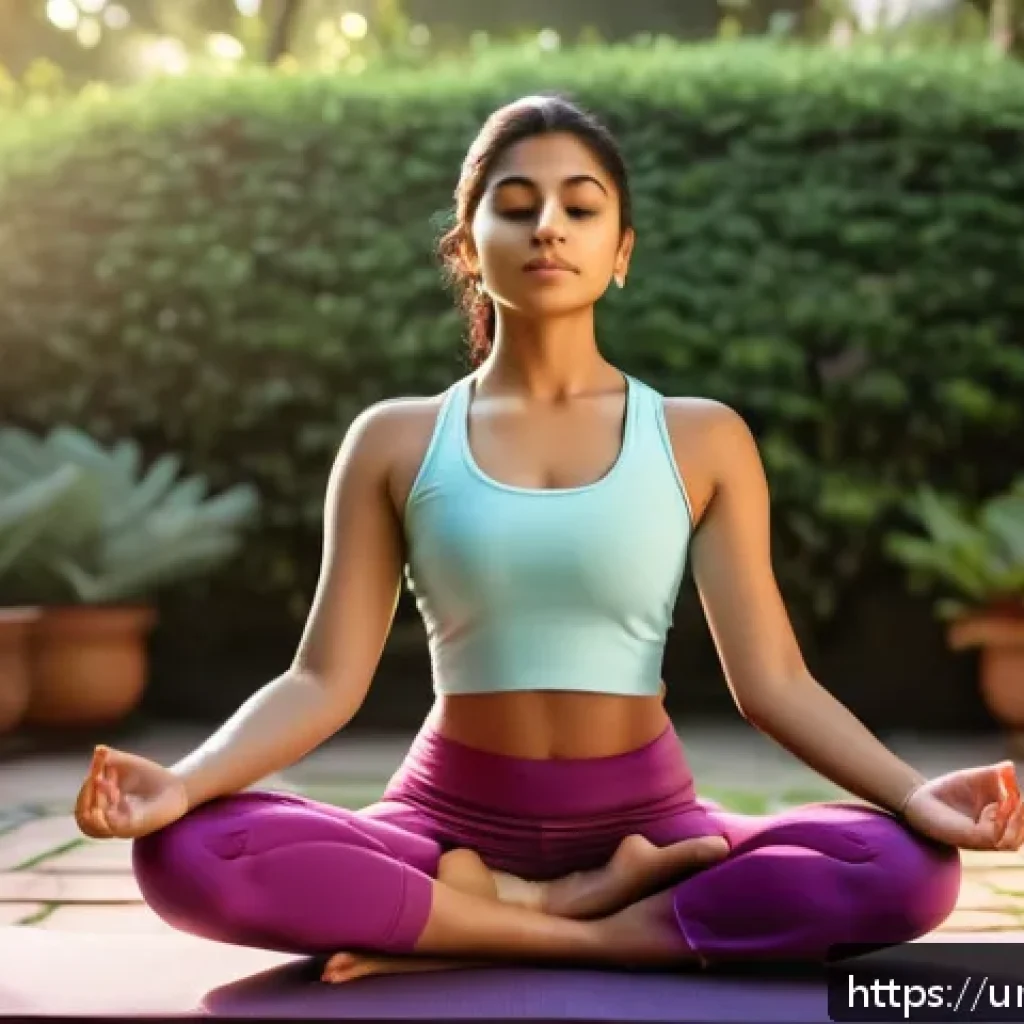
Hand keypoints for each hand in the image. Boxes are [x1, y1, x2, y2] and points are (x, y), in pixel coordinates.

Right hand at [74, 744, 189, 839]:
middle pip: (84, 815)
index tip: (98, 764)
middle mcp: (108, 821)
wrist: (178, 787)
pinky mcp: (136, 828)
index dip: (85, 785)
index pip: (83, 803)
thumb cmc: (150, 777)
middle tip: (97, 775)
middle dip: (88, 793)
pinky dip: (111, 814)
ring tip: (106, 783)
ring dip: (99, 801)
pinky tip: (117, 795)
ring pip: (95, 825)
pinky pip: (116, 829)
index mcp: (102, 808)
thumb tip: (98, 749)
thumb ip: (112, 758)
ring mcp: (121, 827)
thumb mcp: (128, 764)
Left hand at [903, 761, 1022, 850]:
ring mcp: (984, 839)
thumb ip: (993, 774)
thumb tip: (1010, 765)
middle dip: (1023, 817)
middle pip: (1022, 833)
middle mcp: (995, 832)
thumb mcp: (973, 778)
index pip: (1022, 817)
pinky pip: (993, 837)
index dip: (1023, 807)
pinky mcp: (971, 840)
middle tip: (1021, 799)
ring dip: (1017, 823)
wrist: (920, 798)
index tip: (1020, 793)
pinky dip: (997, 822)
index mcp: (999, 818)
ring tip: (1010, 802)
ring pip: (1013, 841)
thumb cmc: (947, 789)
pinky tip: (991, 808)